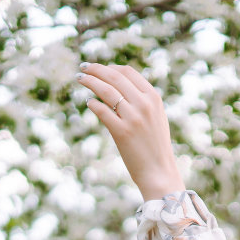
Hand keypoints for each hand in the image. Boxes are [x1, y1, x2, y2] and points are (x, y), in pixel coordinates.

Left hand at [77, 62, 184, 200]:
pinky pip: (102, 111)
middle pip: (115, 77)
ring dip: (90, 82)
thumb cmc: (155, 146)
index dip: (110, 67)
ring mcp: (133, 118)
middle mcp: (144, 104)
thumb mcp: (156, 117)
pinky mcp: (122, 132)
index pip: (128, 72)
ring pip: (106, 91)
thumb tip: (119, 86)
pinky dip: (93, 104)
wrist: (159, 171)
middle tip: (83, 68)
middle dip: (96, 69)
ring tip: (80, 79)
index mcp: (153, 98)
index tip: (98, 68)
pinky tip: (88, 103)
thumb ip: (142, 100)